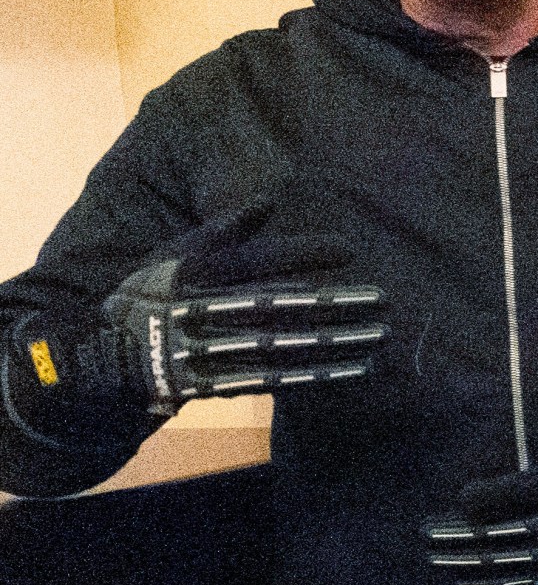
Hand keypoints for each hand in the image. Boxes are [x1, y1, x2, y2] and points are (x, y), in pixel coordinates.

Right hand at [12, 202, 389, 418]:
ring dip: (334, 344)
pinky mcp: (220, 385)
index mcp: (194, 276)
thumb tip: (268, 199)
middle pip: (278, 307)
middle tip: (383, 298)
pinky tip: (354, 370)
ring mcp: (212, 352)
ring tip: (380, 336)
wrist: (106, 361)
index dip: (302, 253)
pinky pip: (275, 381)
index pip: (256, 260)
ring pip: (282, 348)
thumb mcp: (172, 255)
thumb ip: (222, 230)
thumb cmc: (149, 298)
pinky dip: (317, 376)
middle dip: (332, 304)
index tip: (349, 248)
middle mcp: (205, 313)